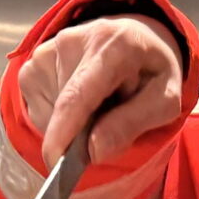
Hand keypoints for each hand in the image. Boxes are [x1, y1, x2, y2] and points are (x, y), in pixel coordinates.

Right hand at [17, 15, 184, 168]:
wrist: (134, 38)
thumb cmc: (151, 72)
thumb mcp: (165, 100)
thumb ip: (134, 123)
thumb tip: (93, 151)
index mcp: (115, 46)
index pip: (80, 93)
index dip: (65, 129)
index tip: (55, 160)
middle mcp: (74, 41)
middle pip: (64, 108)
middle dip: (81, 132)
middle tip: (111, 118)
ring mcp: (48, 50)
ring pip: (49, 112)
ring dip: (71, 124)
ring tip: (97, 102)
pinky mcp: (33, 62)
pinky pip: (38, 107)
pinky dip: (57, 116)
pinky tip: (78, 99)